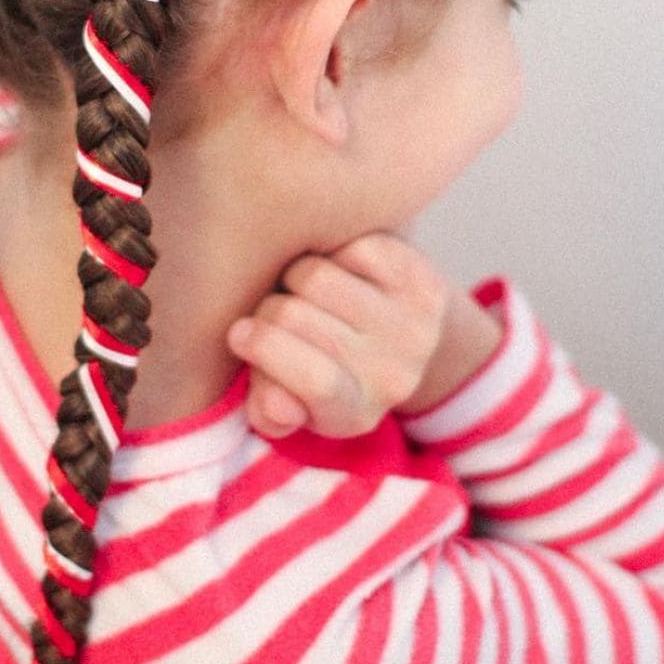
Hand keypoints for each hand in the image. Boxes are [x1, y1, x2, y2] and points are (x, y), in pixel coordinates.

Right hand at [225, 232, 450, 439]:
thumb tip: (274, 408)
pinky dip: (336, 250)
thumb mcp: (288, 399)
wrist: (395, 336)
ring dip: (297, 272)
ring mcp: (415, 330)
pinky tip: (341, 268)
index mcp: (352, 414)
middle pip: (293, 316)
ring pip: (317, 276)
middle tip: (278, 309)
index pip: (313, 381)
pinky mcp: (425, 285)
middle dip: (269, 306)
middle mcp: (393, 377)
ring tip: (306, 288)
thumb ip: (269, 410)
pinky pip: (357, 248)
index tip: (238, 332)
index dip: (263, 348)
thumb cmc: (318, 363)